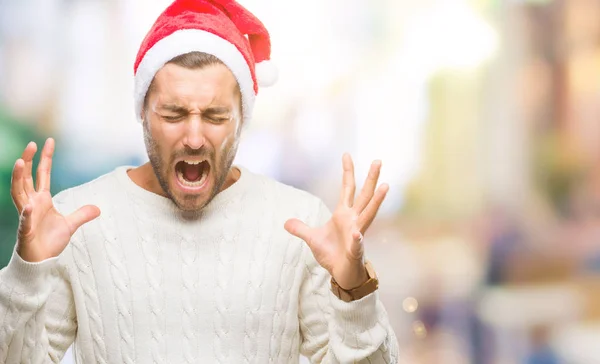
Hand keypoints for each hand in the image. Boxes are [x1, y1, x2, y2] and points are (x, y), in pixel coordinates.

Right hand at [11, 139, 99, 262]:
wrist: (40, 262)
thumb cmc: (49, 242)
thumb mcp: (70, 225)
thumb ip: (82, 214)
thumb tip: (97, 208)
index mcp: (42, 200)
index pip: (43, 175)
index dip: (45, 158)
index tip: (47, 141)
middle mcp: (31, 204)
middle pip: (27, 178)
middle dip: (28, 161)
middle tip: (31, 144)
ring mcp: (26, 216)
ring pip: (18, 193)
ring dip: (18, 178)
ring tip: (19, 162)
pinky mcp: (25, 232)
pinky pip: (25, 220)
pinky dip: (27, 213)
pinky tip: (29, 205)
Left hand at [284, 153, 387, 289]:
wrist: (341, 275)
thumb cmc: (332, 255)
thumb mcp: (312, 239)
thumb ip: (301, 229)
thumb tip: (286, 222)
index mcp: (344, 214)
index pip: (347, 189)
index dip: (347, 172)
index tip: (346, 154)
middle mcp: (354, 220)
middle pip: (364, 196)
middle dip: (370, 179)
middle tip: (378, 161)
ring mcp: (357, 234)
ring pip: (369, 215)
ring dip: (376, 201)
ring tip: (385, 187)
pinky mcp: (356, 250)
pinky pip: (357, 243)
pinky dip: (357, 239)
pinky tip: (357, 234)